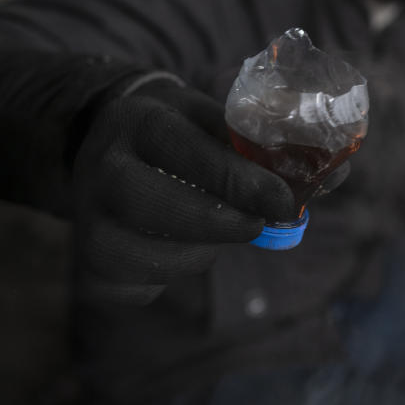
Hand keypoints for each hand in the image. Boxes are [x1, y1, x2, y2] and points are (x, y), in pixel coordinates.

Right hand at [72, 79, 296, 306]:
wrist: (108, 142)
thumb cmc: (175, 129)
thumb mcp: (205, 115)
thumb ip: (251, 144)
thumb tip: (318, 180)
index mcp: (136, 121)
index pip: (188, 154)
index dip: (241, 183)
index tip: (282, 201)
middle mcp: (99, 169)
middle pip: (160, 210)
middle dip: (222, 224)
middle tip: (257, 224)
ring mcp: (86, 220)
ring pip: (152, 259)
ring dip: (201, 252)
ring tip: (217, 231)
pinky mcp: (87, 264)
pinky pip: (139, 289)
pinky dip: (170, 277)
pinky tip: (177, 248)